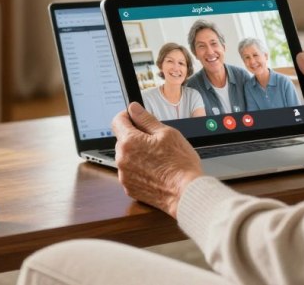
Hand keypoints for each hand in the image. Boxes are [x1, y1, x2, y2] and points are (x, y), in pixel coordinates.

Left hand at [111, 102, 203, 217]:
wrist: (186, 193)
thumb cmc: (180, 164)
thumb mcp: (167, 133)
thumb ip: (146, 119)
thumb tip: (133, 109)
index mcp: (129, 142)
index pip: (117, 121)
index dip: (128, 116)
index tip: (136, 118)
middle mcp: (122, 160)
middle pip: (123, 140)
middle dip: (136, 137)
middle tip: (156, 142)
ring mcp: (124, 176)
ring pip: (127, 157)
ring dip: (137, 154)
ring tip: (158, 159)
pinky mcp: (129, 188)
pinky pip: (130, 172)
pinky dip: (139, 170)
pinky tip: (156, 171)